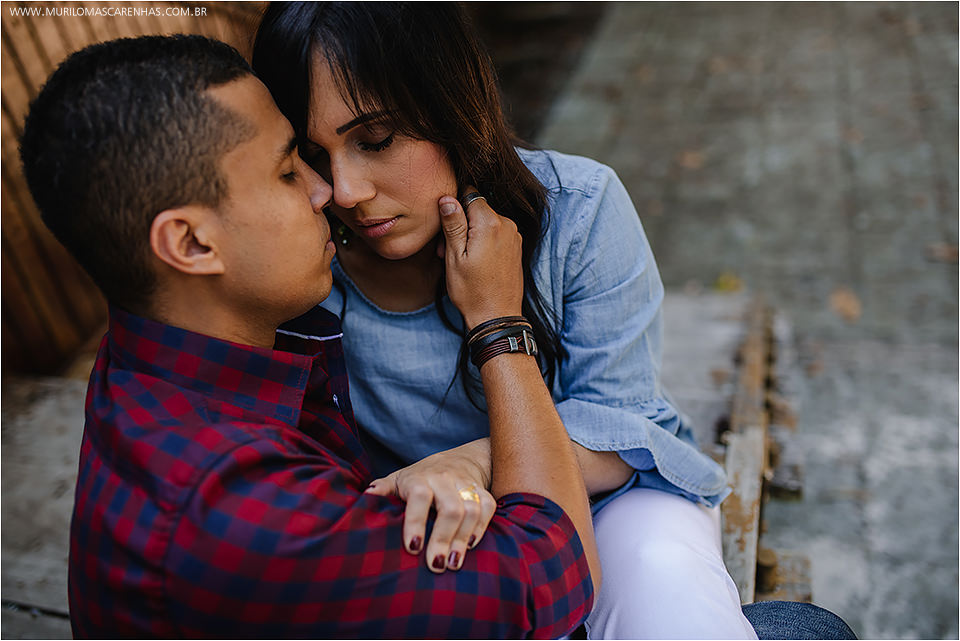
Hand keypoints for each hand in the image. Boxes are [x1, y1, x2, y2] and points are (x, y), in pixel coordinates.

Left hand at [365, 439, 495, 572]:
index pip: (419, 496)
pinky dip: (482, 526)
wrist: (458, 459)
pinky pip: (488, 506)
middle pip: (450, 508)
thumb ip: (383, 489)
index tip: (412, 548)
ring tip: (454, 563)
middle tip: (437, 565)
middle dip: (444, 539)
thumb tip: (365, 498)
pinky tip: (472, 545)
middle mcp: (444, 479)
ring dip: (464, 538)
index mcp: (419, 478)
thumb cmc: (421, 477)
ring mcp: (465, 484)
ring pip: (471, 509)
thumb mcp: (399, 479)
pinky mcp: (482, 490)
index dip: (416, 522)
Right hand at [437, 187, 522, 329]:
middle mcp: (507, 225)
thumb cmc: (472, 291)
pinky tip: (475, 262)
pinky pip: (495, 234)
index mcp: (490, 223)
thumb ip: (453, 224)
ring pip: (486, 222)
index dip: (454, 208)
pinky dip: (483, 242)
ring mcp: (514, 236)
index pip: (469, 194)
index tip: (446, 228)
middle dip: (461, 224)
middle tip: (446, 250)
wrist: (497, 316)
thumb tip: (447, 198)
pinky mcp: (516, 247)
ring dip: (471, 235)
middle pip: (477, 210)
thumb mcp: (454, 256)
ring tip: (461, 260)